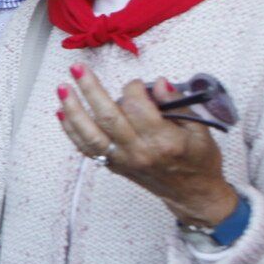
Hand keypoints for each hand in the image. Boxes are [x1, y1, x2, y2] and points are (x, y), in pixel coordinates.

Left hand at [57, 66, 238, 227]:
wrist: (192, 194)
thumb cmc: (199, 161)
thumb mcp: (200, 131)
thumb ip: (178, 105)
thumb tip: (159, 83)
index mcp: (163, 140)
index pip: (137, 107)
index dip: (133, 88)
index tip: (137, 84)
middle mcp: (138, 151)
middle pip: (108, 117)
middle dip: (90, 89)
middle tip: (77, 69)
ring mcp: (122, 160)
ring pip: (90, 134)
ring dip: (74, 110)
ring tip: (63, 88)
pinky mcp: (113, 166)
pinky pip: (87, 148)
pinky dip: (72, 130)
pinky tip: (62, 112)